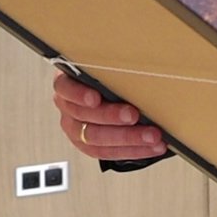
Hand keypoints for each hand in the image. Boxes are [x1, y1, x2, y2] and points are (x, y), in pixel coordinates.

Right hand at [52, 72, 167, 160]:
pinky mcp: (88, 145)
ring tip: (151, 136)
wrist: (101, 92)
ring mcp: (76, 129)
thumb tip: (137, 64)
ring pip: (97, 138)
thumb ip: (111, 68)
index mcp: (67, 84)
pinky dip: (132, 151)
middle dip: (111, 117)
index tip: (95, 98)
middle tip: (134, 115)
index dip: (79, 94)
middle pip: (84, 116)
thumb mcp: (103, 67)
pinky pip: (107, 152)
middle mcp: (68, 107)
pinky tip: (150, 147)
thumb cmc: (103, 77)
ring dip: (128, 138)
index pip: (65, 88)